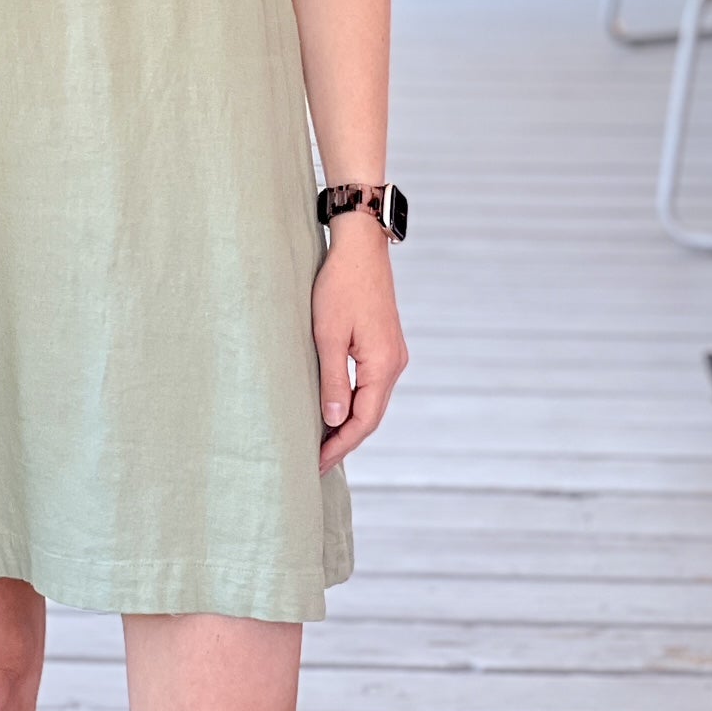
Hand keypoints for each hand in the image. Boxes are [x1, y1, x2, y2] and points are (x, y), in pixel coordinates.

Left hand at [313, 216, 407, 474]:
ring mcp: (393, 354)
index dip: (340, 445)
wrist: (360, 246)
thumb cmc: (340, 285)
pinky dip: (356, 402)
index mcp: (383, 365)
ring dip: (350, 422)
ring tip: (324, 441)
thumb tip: (333, 420)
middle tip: (317, 461)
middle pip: (372, 416)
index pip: (363, 421)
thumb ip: (332, 380)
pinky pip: (373, 385)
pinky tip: (338, 408)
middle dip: (345, 440)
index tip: (317, 463)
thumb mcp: (328, 334)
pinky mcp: (386, 344)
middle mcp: (394, 364)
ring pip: (373, 401)